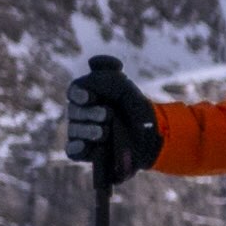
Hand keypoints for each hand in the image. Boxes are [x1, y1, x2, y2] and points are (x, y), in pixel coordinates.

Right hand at [63, 60, 157, 183]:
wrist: (152, 138)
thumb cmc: (136, 110)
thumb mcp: (125, 88)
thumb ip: (106, 77)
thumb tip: (88, 73)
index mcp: (89, 96)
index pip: (74, 91)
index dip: (78, 94)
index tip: (89, 97)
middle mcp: (82, 114)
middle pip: (74, 111)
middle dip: (91, 113)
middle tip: (108, 115)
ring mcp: (81, 134)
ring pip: (74, 130)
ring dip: (90, 130)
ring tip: (106, 132)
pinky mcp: (85, 152)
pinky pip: (72, 151)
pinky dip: (79, 148)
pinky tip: (88, 146)